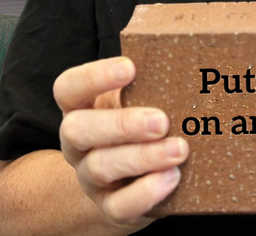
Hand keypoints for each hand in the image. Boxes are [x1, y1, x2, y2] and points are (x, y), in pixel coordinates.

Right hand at [54, 57, 187, 230]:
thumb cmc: (134, 132)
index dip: (94, 77)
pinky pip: (120, 206)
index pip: (68, 88)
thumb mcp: (132, 103)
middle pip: (78, 130)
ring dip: (142, 157)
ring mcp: (90, 179)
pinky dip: (146, 192)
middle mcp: (77, 144)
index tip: (130, 67)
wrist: (123, 187)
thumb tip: (187, 45)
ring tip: (179, 150)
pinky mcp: (110, 209)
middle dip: (121, 124)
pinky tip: (171, 177)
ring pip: (101, 167)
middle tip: (161, 120)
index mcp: (80, 109)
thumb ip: (147, 80)